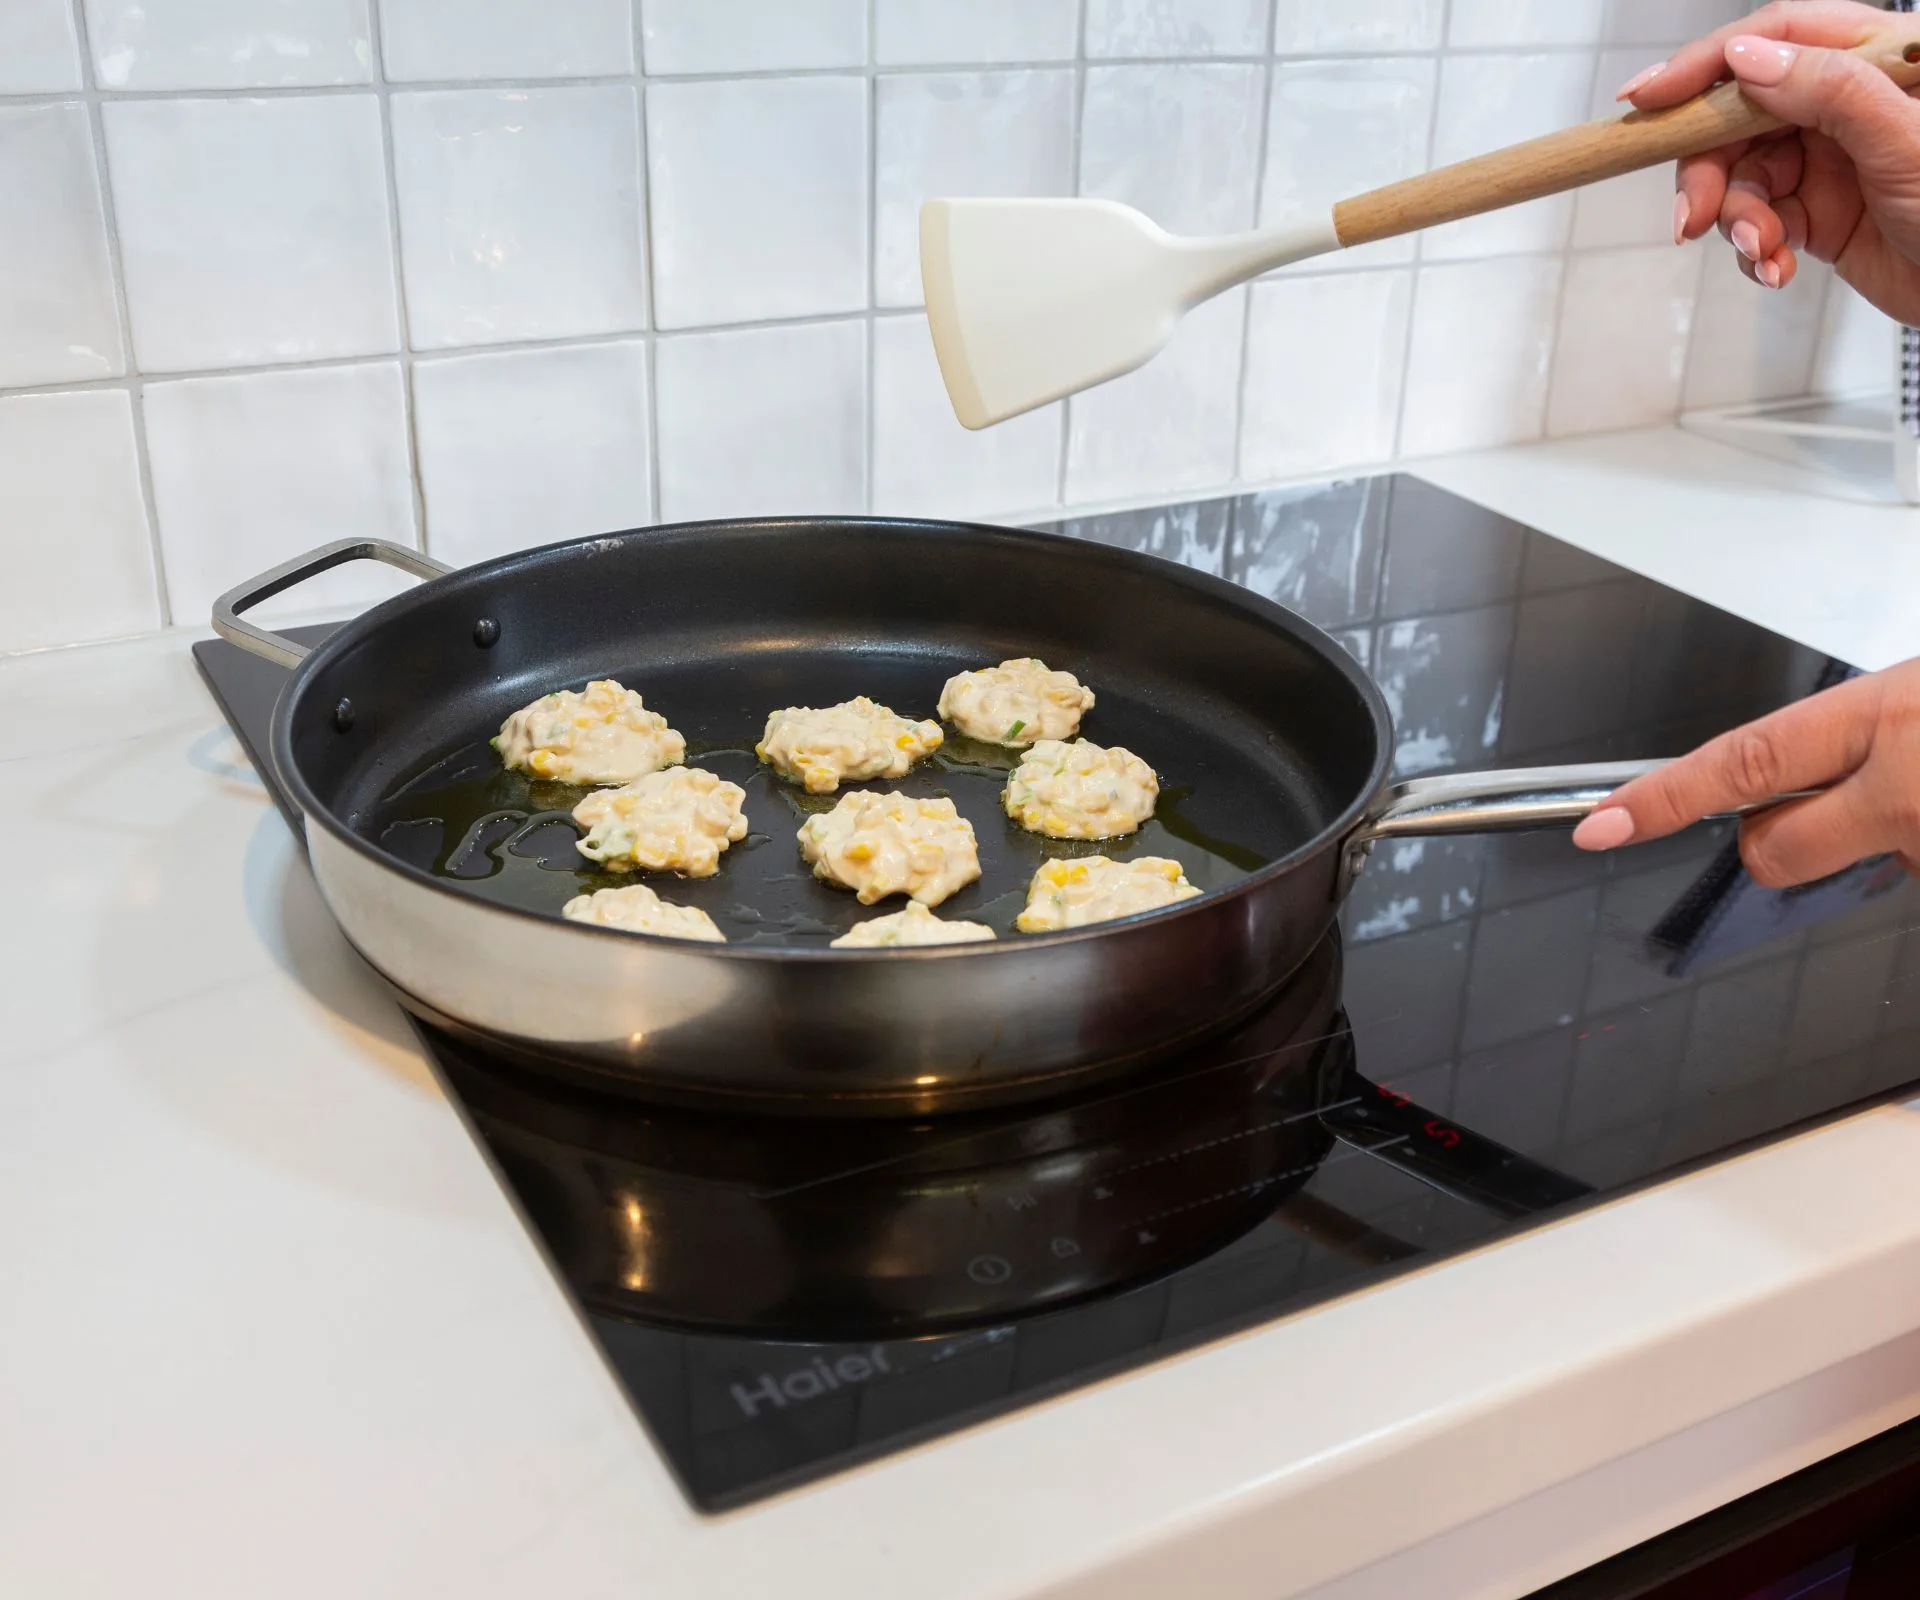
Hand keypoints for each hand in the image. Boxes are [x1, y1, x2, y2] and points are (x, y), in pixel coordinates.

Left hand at [1571, 658, 1919, 887]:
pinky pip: (1905, 873)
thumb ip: (1854, 726)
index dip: (1664, 796)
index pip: (1743, 762)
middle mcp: (1903, 788)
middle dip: (1777, 836)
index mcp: (1883, 716)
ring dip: (1878, 834)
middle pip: (1771, 852)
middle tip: (1840, 796)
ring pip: (1851, 862)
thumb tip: (1793, 768)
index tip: (1604, 822)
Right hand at [1620, 0, 1919, 320]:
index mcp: (1875, 58)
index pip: (1774, 38)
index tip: (1647, 99)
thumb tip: (1747, 59)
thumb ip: (1829, 90)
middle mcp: (1845, 103)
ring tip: (1761, 251)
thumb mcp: (1904, 139)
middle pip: (1741, 117)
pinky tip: (1776, 269)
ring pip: (1742, 177)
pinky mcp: (1819, 213)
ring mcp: (1829, 159)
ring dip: (1735, 220)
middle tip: (1691, 218)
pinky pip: (1758, 222)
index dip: (1704, 64)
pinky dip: (1754, 250)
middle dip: (1709, 170)